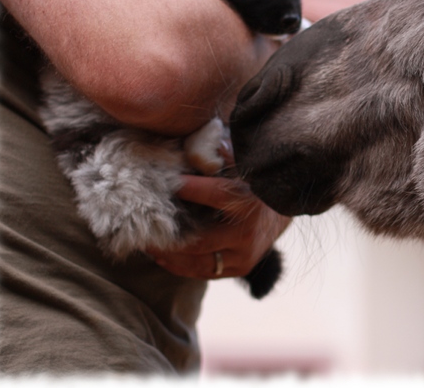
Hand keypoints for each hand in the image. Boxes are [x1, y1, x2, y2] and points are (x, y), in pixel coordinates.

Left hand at [148, 175, 290, 279]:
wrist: (280, 213)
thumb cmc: (253, 187)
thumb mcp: (242, 170)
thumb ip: (220, 161)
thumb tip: (190, 151)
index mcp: (251, 202)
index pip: (215, 195)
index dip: (189, 189)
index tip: (165, 183)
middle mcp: (248, 233)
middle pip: (200, 240)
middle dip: (168, 237)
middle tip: (143, 228)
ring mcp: (245, 255)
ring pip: (199, 262)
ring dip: (170, 255)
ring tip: (147, 245)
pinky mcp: (241, 268)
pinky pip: (205, 272)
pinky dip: (181, 266)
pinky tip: (163, 256)